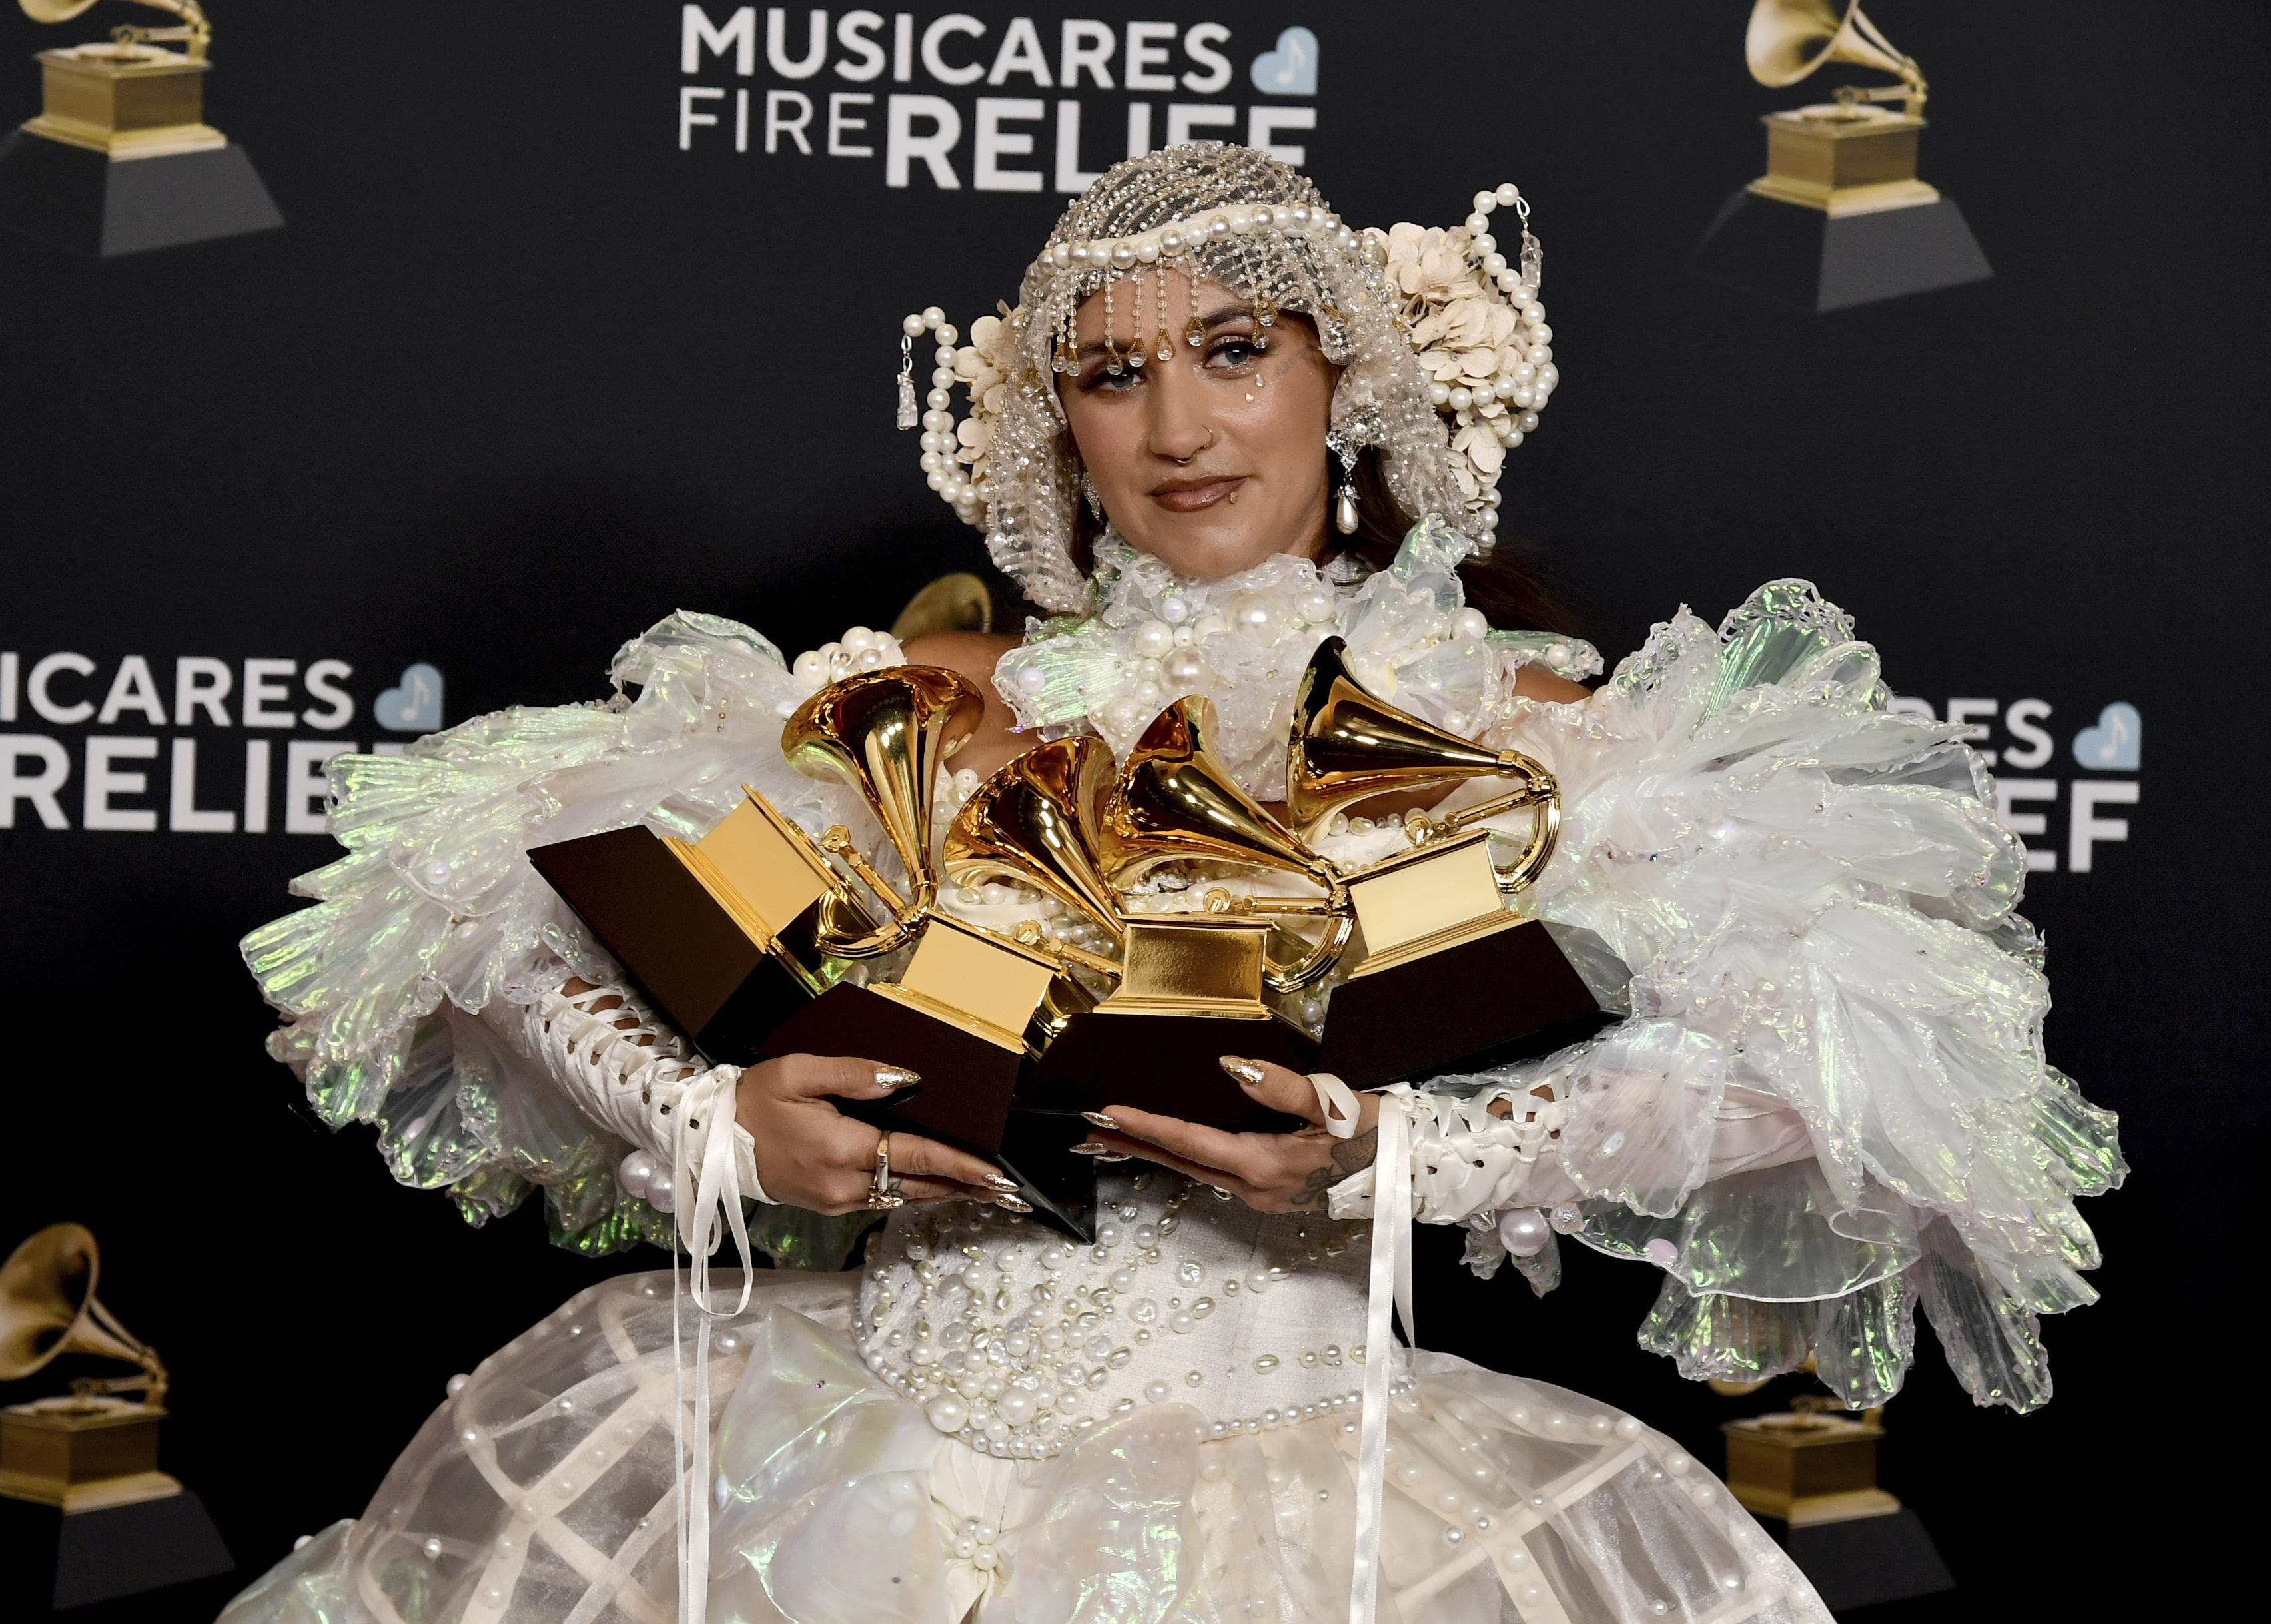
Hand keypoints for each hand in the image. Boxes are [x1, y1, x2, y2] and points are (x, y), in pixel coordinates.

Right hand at [733, 1054, 1010, 1215]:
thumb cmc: (753, 1101)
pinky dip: (912, 1193)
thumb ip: (854, 1073)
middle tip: (1006, 1189)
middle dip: (964, 1187)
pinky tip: (933, 1185)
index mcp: (839, 1148)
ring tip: (981, 1189)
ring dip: (942, 1192)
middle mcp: (842, 1184)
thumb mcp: (797, 1072)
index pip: (915, 1156)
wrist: (708, 1144)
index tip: (996, 1174)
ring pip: (901, 1197)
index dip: (960, 1165)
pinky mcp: (827, 1205)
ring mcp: (835, 1200)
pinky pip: (881, 1201)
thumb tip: (905, 1079)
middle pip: (917, 1186)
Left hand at [1077, 1056, 1380, 1213]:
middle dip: (1136, 1144)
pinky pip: (1217, 1174)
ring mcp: (1264, 1196)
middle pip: (1183, 1162)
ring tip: (1119, 1135)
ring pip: (1198, 1171)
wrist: (1412, 1173)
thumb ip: (1282, 1088)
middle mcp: (1256, 1188)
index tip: (1108, 1113)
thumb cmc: (1377, 1136)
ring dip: (1158, 1151)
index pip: (1191, 1142)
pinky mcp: (1274, 1193)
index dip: (1148, 1126)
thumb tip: (1233, 1067)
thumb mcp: (1333, 1106)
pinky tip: (1175, 1147)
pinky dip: (1187, 1157)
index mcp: (1264, 1165)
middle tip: (1090, 1129)